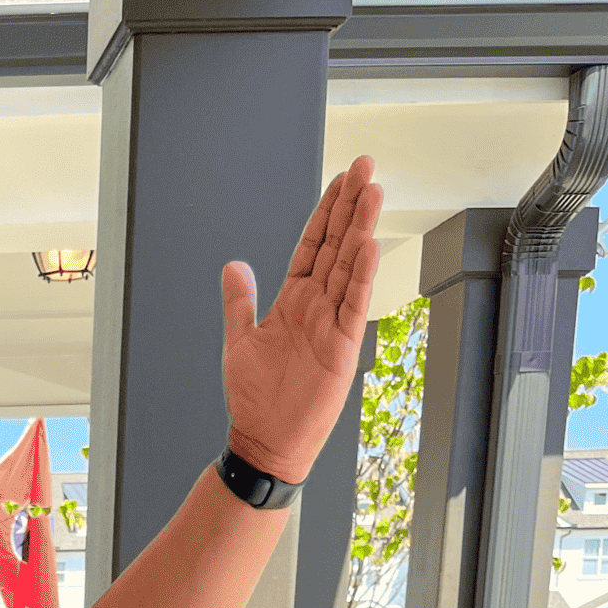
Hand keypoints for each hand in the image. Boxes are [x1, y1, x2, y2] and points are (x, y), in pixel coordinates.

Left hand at [221, 154, 381, 484]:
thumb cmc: (255, 398)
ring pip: (350, 267)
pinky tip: (368, 245)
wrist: (265, 441)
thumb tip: (233, 266)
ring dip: (360, 229)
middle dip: (350, 206)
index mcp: (294, 300)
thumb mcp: (240, 340)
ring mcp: (331, 324)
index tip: (341, 180)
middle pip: (337, 246)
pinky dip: (361, 276)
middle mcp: (316, 306)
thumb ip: (240, 302)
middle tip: (365, 167)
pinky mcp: (341, 348)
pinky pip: (353, 305)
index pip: (314, 245)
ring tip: (373, 192)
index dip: (326, 212)